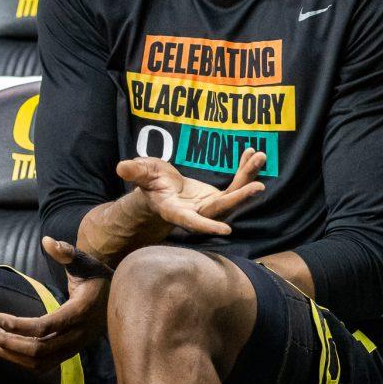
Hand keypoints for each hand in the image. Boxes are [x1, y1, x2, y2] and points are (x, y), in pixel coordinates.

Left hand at [0, 236, 112, 371]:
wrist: (117, 297)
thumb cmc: (96, 275)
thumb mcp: (84, 261)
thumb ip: (66, 252)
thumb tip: (47, 241)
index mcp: (81, 311)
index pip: (45, 327)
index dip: (18, 325)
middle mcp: (78, 334)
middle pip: (38, 350)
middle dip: (9, 342)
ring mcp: (75, 347)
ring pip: (39, 363)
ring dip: (12, 355)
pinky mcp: (70, 352)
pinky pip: (43, 365)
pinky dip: (22, 361)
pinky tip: (7, 349)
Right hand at [117, 147, 265, 234]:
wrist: (160, 189)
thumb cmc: (149, 183)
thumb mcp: (142, 174)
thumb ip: (136, 172)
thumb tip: (122, 166)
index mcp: (177, 211)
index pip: (193, 221)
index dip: (208, 226)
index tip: (226, 230)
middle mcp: (197, 213)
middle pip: (221, 208)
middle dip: (240, 197)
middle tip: (258, 186)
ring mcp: (210, 206)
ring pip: (234, 195)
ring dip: (248, 177)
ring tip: (260, 156)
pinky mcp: (218, 197)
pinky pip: (236, 184)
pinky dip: (244, 170)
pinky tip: (252, 154)